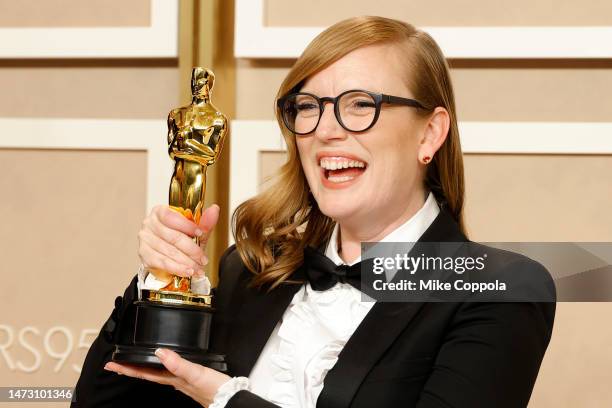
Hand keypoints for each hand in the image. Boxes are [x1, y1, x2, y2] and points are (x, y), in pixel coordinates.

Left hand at [104, 348, 229, 406]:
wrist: (231, 399)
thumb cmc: (216, 389)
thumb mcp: (196, 374)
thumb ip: (178, 364)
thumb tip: (160, 352)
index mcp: (173, 379)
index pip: (145, 373)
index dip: (128, 368)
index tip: (112, 365)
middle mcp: (174, 381)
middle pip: (147, 374)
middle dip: (130, 369)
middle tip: (114, 364)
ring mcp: (182, 382)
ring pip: (156, 374)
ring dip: (142, 369)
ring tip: (132, 364)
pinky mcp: (190, 380)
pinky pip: (168, 373)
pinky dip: (159, 368)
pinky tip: (163, 365)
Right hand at [138, 204, 219, 279]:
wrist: (168, 255)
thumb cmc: (180, 239)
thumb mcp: (195, 231)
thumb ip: (204, 222)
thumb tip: (214, 209)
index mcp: (160, 212)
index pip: (172, 217)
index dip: (187, 226)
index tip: (201, 233)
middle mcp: (149, 224)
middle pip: (173, 237)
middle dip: (191, 250)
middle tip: (203, 258)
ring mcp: (145, 239)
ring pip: (169, 251)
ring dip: (187, 262)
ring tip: (198, 268)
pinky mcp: (144, 255)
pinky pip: (162, 262)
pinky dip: (177, 268)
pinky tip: (187, 271)